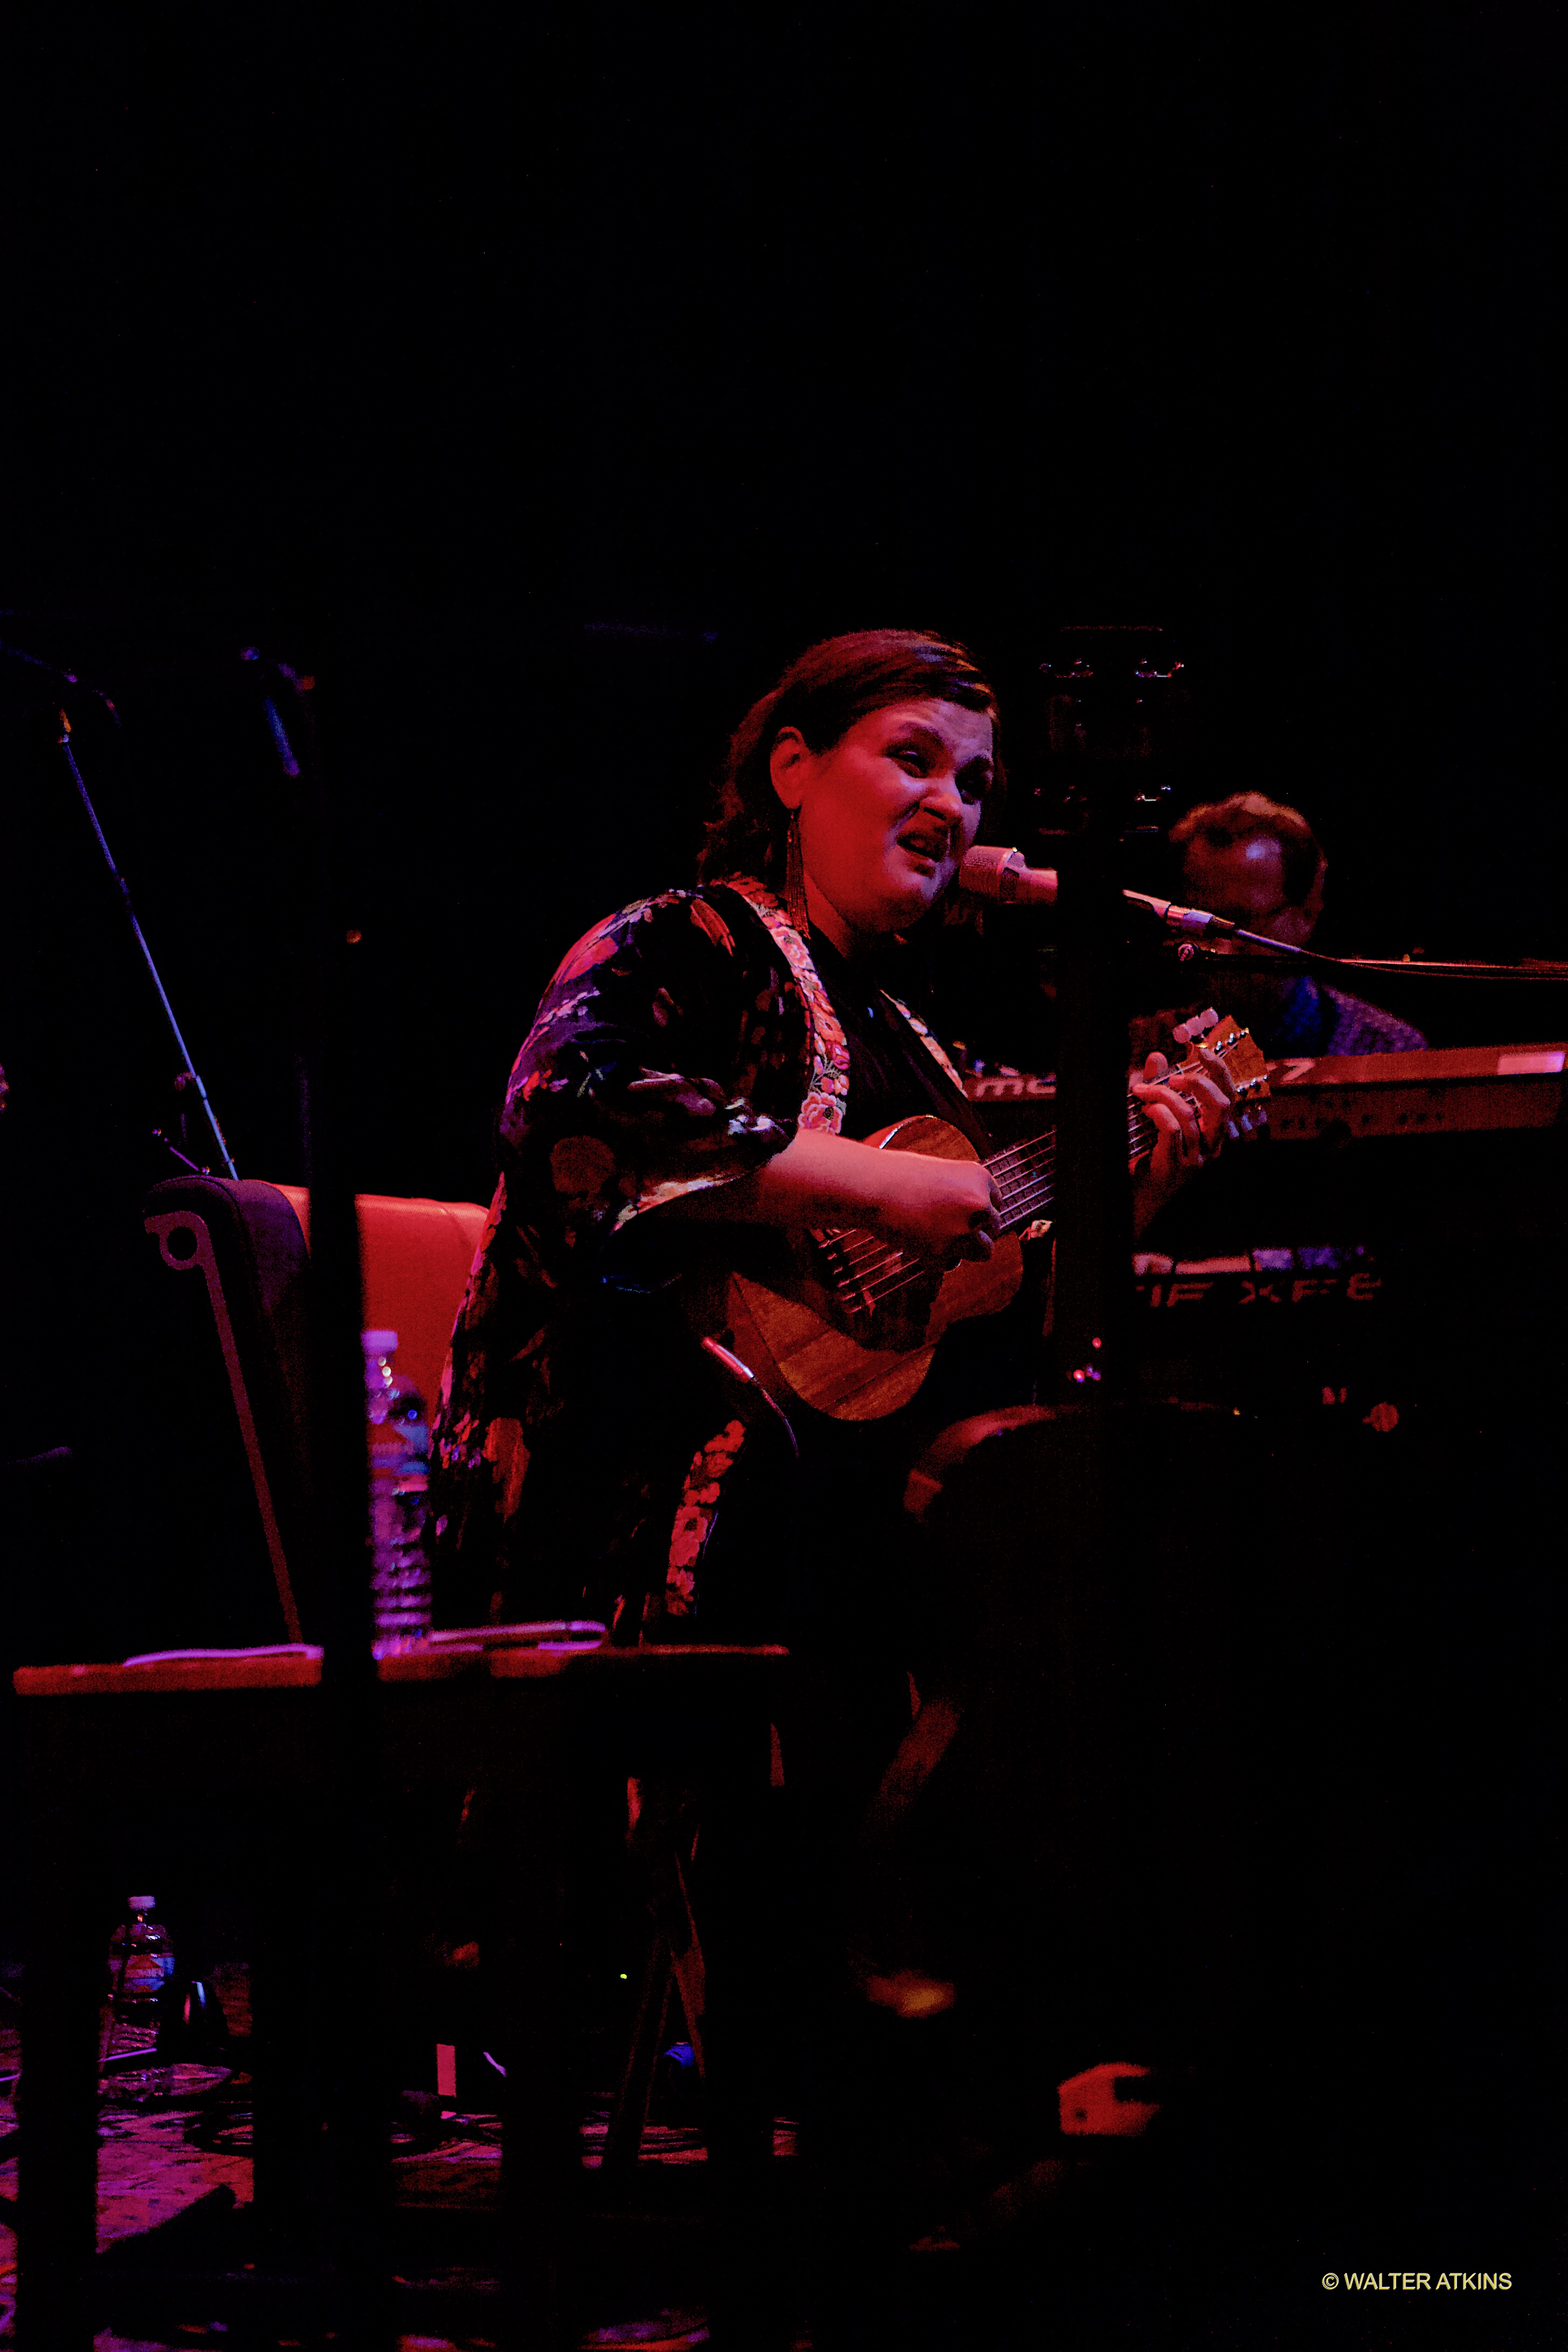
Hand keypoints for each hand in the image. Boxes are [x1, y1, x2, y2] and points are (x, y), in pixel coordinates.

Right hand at [870, 1149, 1004, 1268]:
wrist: (870, 1185)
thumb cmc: (899, 1175)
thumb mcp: (942, 1173)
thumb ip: (963, 1192)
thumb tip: (977, 1219)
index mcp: (980, 1177)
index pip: (995, 1203)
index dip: (977, 1210)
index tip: (959, 1212)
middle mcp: (979, 1203)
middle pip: (994, 1228)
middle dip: (974, 1231)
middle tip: (946, 1227)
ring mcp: (963, 1230)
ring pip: (984, 1251)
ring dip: (966, 1249)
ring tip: (940, 1241)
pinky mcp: (943, 1253)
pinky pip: (952, 1265)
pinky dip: (939, 1262)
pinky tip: (921, 1247)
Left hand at [1132, 1049, 1233, 1172]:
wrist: (1138, 1196)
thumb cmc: (1149, 1153)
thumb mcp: (1156, 1113)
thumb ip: (1159, 1085)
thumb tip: (1158, 1056)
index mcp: (1214, 1132)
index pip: (1230, 1097)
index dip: (1220, 1072)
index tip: (1203, 1052)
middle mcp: (1212, 1146)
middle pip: (1221, 1105)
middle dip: (1198, 1082)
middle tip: (1173, 1076)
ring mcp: (1196, 1158)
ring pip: (1189, 1114)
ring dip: (1163, 1095)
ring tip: (1143, 1093)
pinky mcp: (1176, 1166)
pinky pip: (1173, 1129)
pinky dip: (1158, 1113)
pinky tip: (1145, 1112)